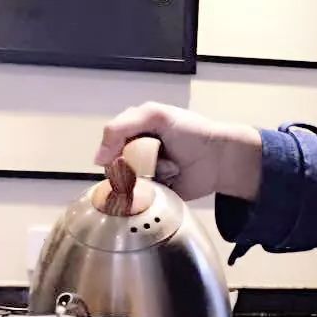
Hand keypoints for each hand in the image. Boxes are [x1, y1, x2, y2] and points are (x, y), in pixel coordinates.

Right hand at [95, 102, 262, 201]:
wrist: (218, 158)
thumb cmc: (190, 132)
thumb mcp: (155, 116)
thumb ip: (121, 127)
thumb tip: (97, 160)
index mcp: (133, 132)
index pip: (108, 145)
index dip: (113, 151)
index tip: (125, 153)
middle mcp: (135, 154)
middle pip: (115, 167)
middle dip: (132, 165)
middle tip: (152, 161)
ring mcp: (145, 176)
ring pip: (127, 185)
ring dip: (145, 178)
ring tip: (168, 170)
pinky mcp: (155, 195)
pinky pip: (140, 200)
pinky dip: (151, 193)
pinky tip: (168, 182)